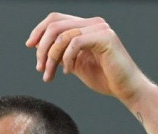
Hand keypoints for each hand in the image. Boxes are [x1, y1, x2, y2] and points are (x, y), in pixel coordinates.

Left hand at [26, 12, 147, 104]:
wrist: (127, 89)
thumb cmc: (106, 79)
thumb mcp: (77, 65)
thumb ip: (61, 54)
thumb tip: (40, 48)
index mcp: (87, 26)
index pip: (56, 19)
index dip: (39, 30)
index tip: (30, 46)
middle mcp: (94, 23)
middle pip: (55, 24)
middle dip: (42, 47)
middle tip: (39, 68)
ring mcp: (100, 28)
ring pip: (62, 35)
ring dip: (50, 58)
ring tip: (49, 75)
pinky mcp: (105, 37)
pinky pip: (74, 43)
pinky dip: (66, 59)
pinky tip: (69, 72)